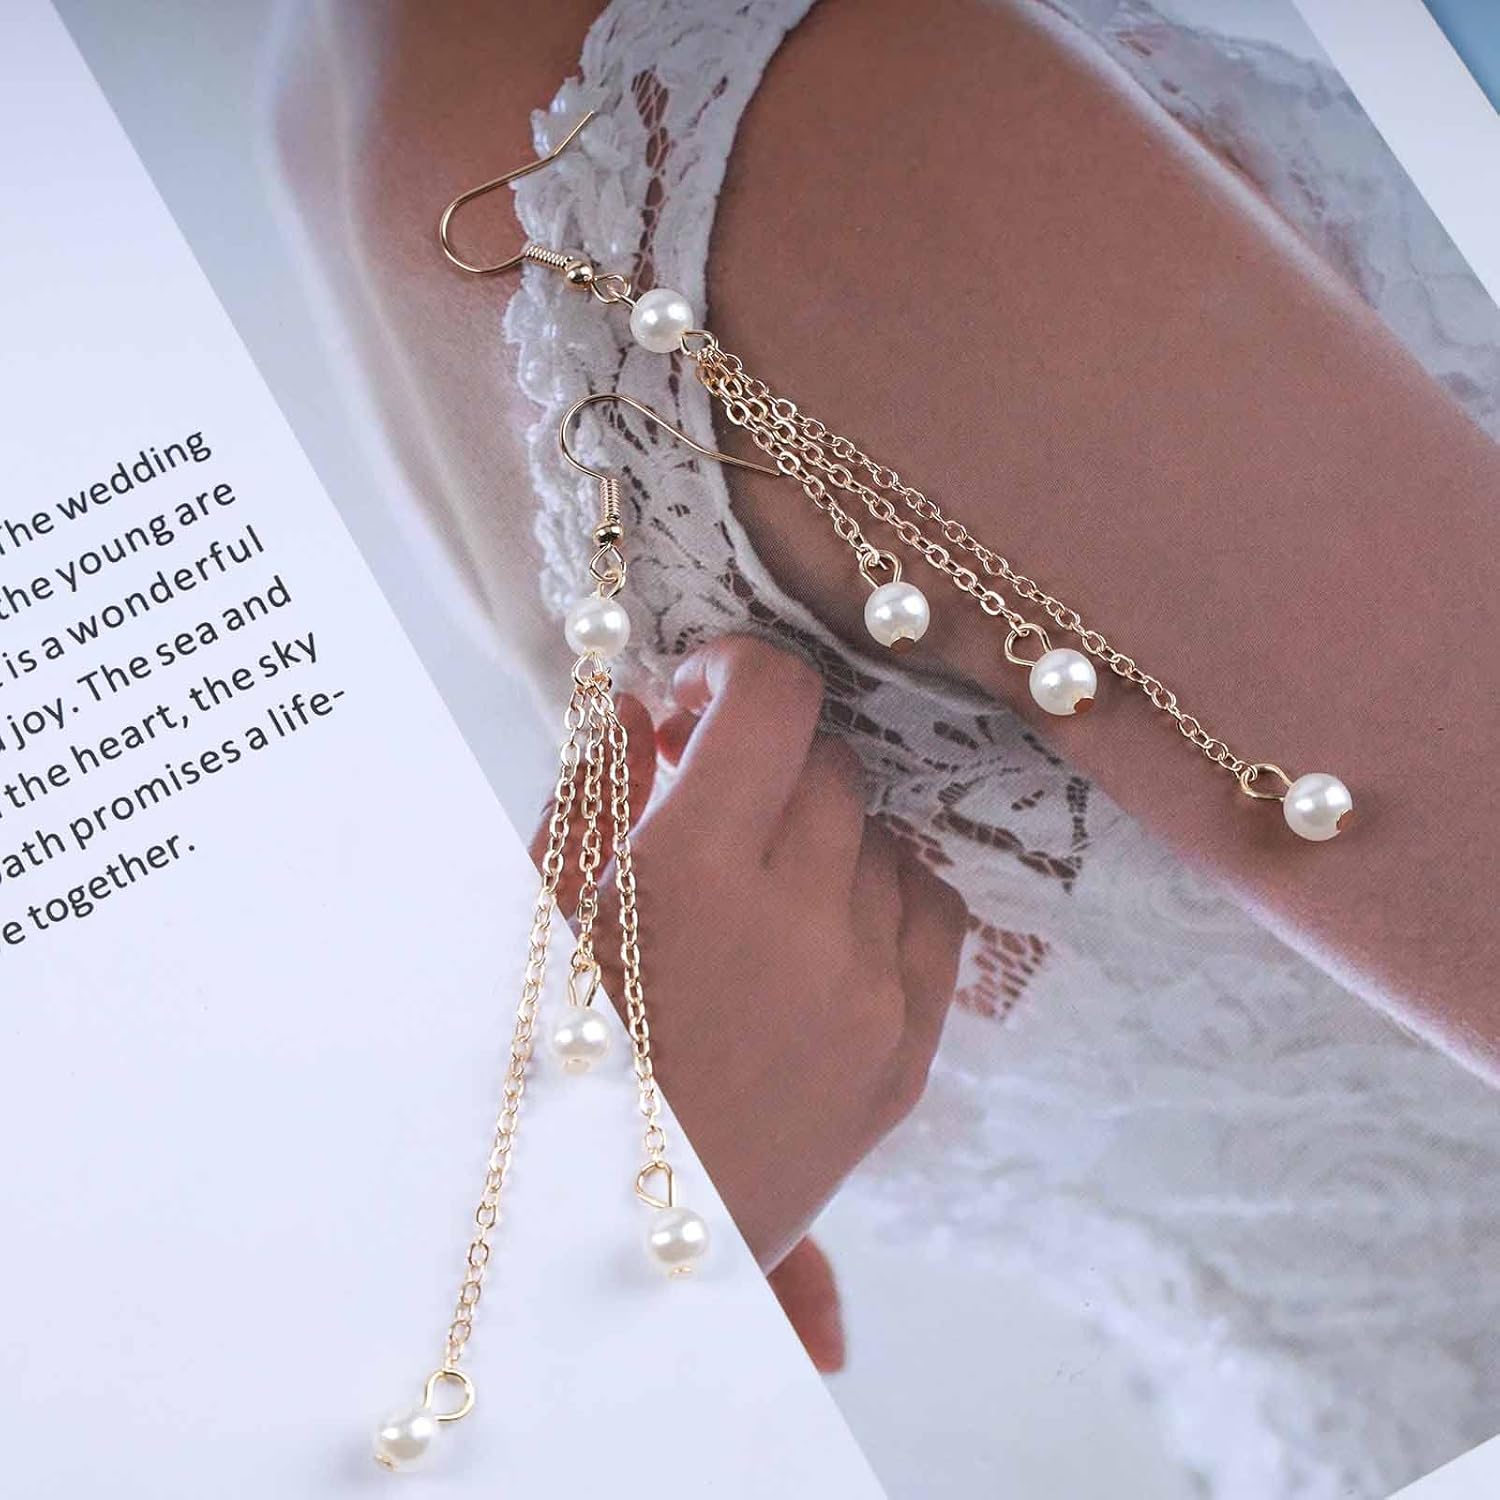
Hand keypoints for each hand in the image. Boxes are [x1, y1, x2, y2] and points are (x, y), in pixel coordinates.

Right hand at [536, 636, 967, 1269]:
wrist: (602, 1254)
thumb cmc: (546, 1080)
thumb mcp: (533, 927)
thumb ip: (587, 793)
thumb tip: (635, 701)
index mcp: (695, 873)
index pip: (774, 702)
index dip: (736, 671)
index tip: (695, 703)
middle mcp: (801, 921)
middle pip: (833, 767)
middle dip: (769, 762)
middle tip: (711, 801)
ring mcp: (869, 992)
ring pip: (885, 838)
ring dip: (824, 833)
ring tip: (759, 885)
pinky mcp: (907, 1056)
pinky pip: (934, 916)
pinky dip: (886, 895)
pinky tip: (828, 922)